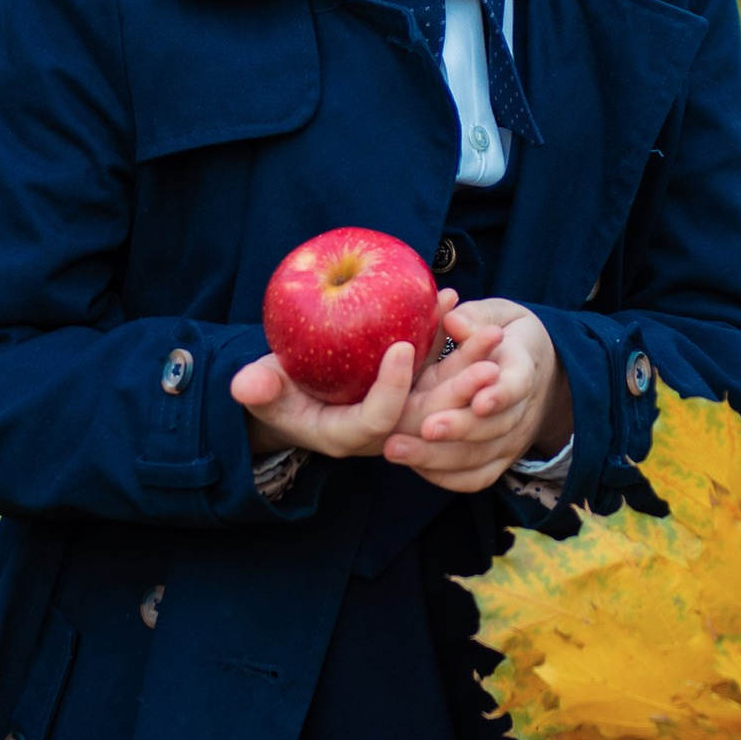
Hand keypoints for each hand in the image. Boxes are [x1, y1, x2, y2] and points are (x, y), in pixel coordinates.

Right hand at [231, 288, 499, 463]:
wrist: (291, 397)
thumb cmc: (275, 391)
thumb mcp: (263, 390)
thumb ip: (258, 388)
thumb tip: (245, 385)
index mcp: (346, 434)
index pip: (379, 420)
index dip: (393, 389)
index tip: (402, 348)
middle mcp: (382, 429)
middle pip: (427, 415)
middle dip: (458, 389)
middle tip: (487, 361)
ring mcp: (400, 410)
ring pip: (442, 394)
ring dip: (469, 364)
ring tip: (495, 334)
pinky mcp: (409, 389)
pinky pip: (435, 368)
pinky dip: (452, 342)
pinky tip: (459, 305)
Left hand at [383, 297, 569, 496]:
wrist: (535, 370)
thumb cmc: (508, 335)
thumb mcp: (499, 315)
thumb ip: (476, 318)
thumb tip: (453, 321)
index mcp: (523, 368)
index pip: (517, 385)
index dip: (500, 395)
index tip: (478, 401)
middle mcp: (522, 410)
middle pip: (494, 428)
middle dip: (459, 429)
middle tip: (424, 428)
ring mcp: (511, 439)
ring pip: (479, 457)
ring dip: (439, 457)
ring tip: (397, 449)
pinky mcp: (498, 459)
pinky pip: (476, 477)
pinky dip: (446, 476)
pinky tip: (413, 465)